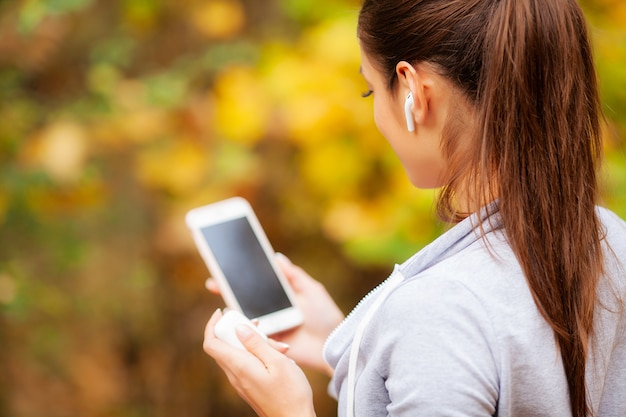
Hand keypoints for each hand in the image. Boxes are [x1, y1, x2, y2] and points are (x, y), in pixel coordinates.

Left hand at [204, 309, 315, 416]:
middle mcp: (235, 376)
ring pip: (236, 354)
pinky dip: (256, 354)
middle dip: (238, 330)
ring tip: (278, 345)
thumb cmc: (291, 392)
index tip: (221, 313)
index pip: (211, 343)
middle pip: (224, 346)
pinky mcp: (248, 387)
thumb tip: (238, 327)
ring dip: (252, 343)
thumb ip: (256, 343)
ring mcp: (240, 383)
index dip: (212, 325)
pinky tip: (277, 356)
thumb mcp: (277, 361)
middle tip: (258, 324)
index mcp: (239, 366)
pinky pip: (244, 364)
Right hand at [205, 253, 344, 375]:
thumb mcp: (311, 290)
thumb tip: (276, 256)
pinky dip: (241, 332)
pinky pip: (251, 339)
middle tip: (213, 283)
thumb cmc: (326, 316)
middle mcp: (269, 313)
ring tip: (223, 303)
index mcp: (278, 298)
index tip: (223, 270)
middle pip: (243, 302)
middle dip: (226, 292)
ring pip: (243, 320)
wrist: (333, 344)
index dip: (238, 279)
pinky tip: (231, 326)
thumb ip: (293, 275)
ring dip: (231, 313)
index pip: (253, 286)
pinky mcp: (268, 345)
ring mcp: (267, 330)